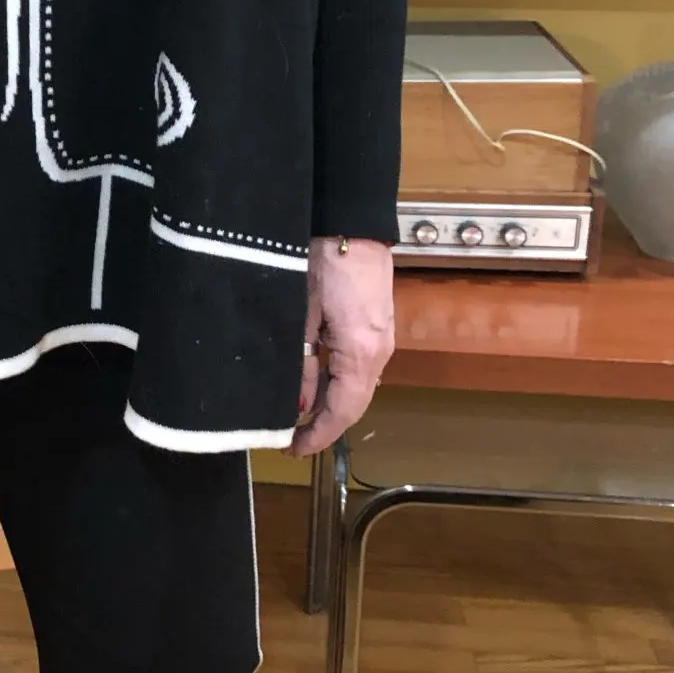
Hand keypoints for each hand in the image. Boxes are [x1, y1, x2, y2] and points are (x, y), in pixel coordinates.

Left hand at [289, 236, 394, 457]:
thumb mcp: (300, 316)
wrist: (351, 223)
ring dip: (330, 405)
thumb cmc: (322, 263)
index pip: (343, 410)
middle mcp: (379, 352)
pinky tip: (315, 387)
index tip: (292, 449)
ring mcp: (382, 340)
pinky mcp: (377, 327)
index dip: (318, 435)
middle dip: (324, 425)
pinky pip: (359, 368)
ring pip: (357, 387)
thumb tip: (297, 405)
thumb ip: (301, 364)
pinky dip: (338, 384)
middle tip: (292, 439)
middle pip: (354, 403)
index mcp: (360, 353)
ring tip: (298, 418)